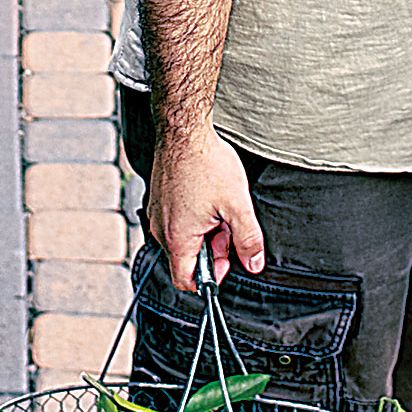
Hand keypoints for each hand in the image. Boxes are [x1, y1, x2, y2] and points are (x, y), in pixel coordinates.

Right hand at [143, 120, 264, 287]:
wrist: (184, 131)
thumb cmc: (207, 164)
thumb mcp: (237, 205)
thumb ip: (248, 240)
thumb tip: (254, 264)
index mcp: (178, 238)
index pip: (186, 280)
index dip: (210, 277)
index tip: (227, 259)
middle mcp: (161, 229)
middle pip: (188, 258)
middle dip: (213, 247)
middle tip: (228, 225)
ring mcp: (157, 213)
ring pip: (184, 238)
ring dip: (205, 231)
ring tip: (219, 207)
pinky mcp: (159, 200)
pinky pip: (177, 221)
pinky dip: (195, 217)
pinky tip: (208, 197)